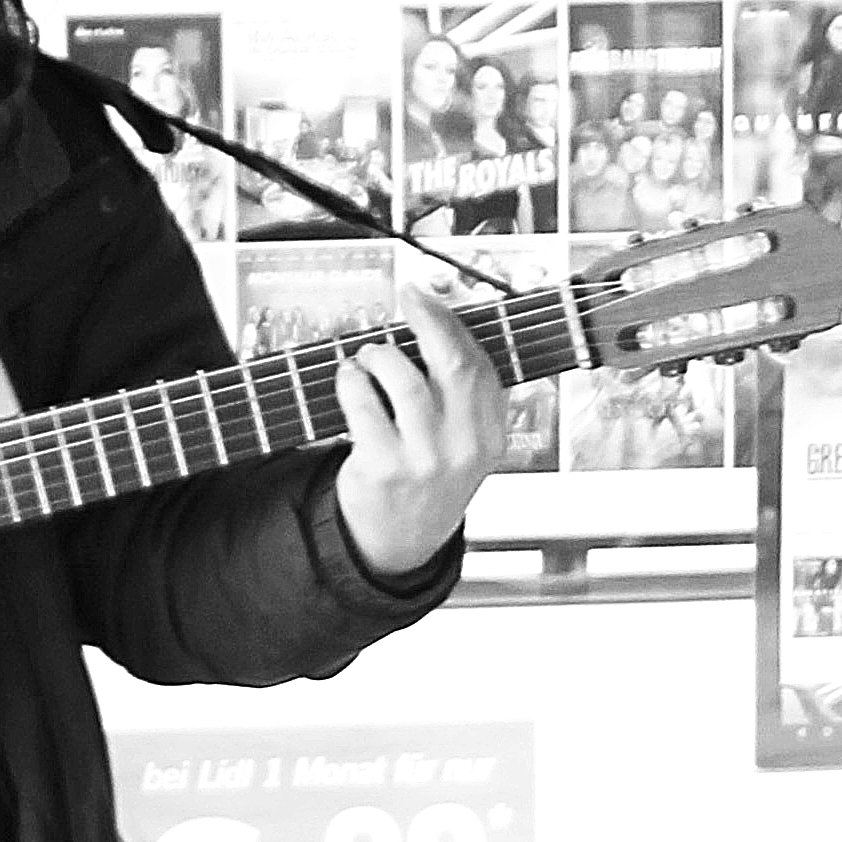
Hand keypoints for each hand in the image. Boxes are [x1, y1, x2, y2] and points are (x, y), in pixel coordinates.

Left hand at [330, 292, 506, 579]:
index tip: (430, 300)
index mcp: (491, 436)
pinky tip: (350, 378)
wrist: (399, 542)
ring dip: (380, 355)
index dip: (452, 324)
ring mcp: (424, 459)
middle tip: (407, 299)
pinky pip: (364, 404)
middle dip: (427, 320)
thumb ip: (462, 396)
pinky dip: (352, 379)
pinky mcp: (384, 467)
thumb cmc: (428, 481)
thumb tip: (439, 325)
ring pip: (403, 379)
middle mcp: (464, 447)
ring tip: (369, 357)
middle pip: (451, 364)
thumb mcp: (464, 444)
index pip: (480, 365)